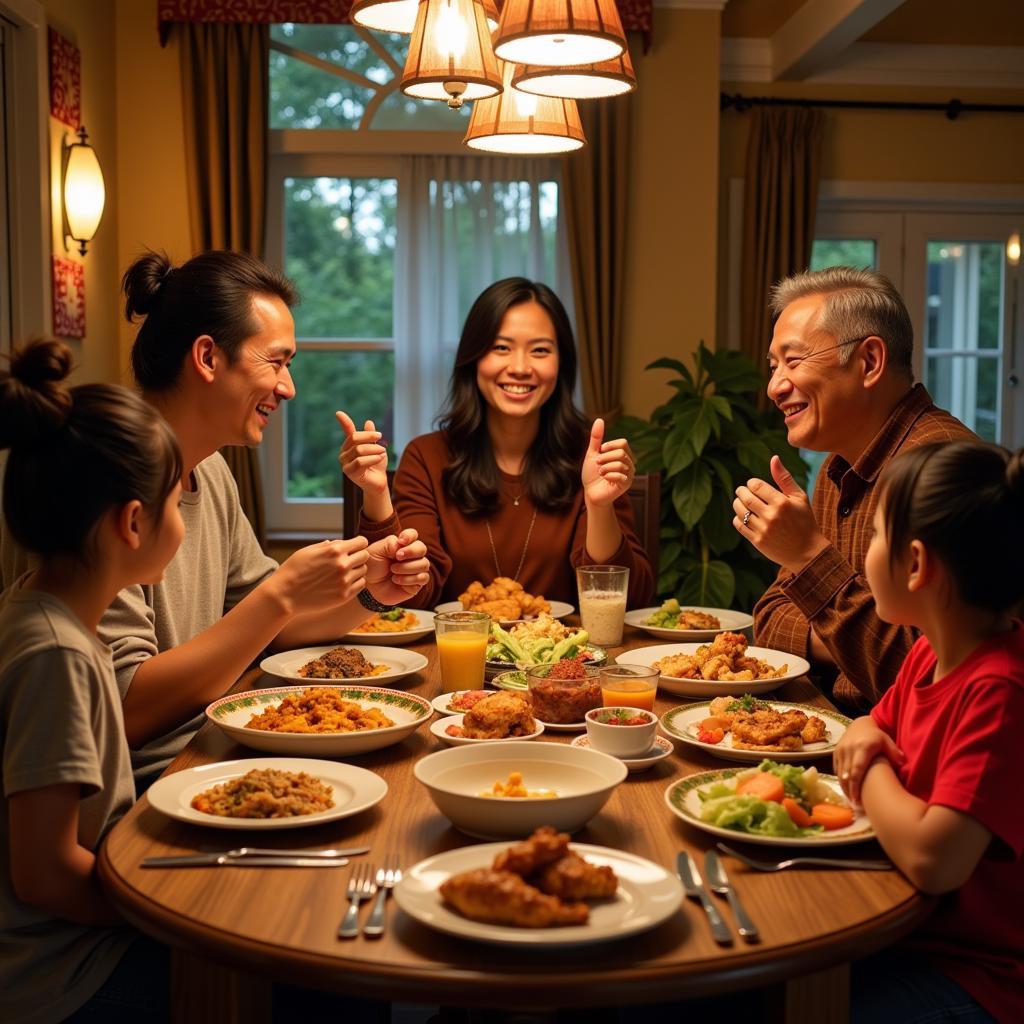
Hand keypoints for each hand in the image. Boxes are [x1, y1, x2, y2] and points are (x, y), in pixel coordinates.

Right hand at [272, 537, 369, 614]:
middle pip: (365, 556)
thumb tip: (339, 543)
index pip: (362, 542)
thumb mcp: (307, 551)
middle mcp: (342, 565)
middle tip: (348, 561)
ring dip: (356, 570)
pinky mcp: (344, 596)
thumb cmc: (293, 571)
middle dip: (358, 556)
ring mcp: (344, 581)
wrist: (285, 596)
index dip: (358, 544)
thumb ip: (327, 546)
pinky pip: (360, 585)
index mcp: (334, 550)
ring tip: (342, 573)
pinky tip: (343, 582)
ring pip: (363, 571)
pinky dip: (355, 582)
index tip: (354, 547)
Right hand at [336, 410, 388, 495]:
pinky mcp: (348, 472)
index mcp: (350, 444)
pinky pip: (360, 461)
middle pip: (355, 438)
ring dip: (374, 449)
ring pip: (359, 450)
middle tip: (381, 436)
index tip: (338, 413)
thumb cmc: (376, 464)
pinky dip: (372, 458)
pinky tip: (380, 458)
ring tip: (383, 452)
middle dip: (369, 436)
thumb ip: (371, 437)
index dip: (343, 421)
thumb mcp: (376, 447)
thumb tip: (368, 422)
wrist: (378, 481)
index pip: (347, 431)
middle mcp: (344, 452)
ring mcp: (344, 462)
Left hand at [365, 529, 430, 604]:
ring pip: (424, 564)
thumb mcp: (376, 551)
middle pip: (422, 548)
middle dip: (411, 551)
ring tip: (393, 570)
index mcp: (402, 545)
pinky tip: (396, 580)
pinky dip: (409, 579)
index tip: (401, 541)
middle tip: (397, 556)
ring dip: (407, 567)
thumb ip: (390, 543)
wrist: (368, 586)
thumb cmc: (372, 566)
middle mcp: (412, 556)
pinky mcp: (417, 583)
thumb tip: (402, 545)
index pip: (413, 534)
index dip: (410, 536)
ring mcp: (416, 570)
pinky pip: (422, 578)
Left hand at [582, 418, 634, 508]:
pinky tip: (605, 479)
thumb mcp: (592, 453)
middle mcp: (629, 463)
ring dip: (605, 467)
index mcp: (623, 455)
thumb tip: (600, 420)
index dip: (609, 446)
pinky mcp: (627, 485)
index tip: (600, 452)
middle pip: (622, 453)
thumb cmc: (592, 473)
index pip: (623, 443)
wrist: (590, 492)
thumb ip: (596, 438)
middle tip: (598, 464)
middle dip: (605, 458)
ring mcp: (630, 475)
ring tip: (600, 472)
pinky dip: (608, 476)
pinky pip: (621, 476)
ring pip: (621, 464)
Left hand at [733, 455, 829, 572]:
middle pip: (746, 497)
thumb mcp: (799, 498)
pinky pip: (739, 525)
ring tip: (740, 501)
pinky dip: (738, 518)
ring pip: (740, 511)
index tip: (753, 485)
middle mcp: (771, 515)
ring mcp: (763, 529)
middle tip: (742, 490)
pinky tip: (743, 515)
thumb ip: (784, 478)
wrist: (808, 552)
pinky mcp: (757, 541)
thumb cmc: (804, 521)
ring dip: (737, 503)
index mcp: (782, 502)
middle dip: (741, 491)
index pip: (756, 485)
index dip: (751, 483)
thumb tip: (774, 458)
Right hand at [834, 716, 905, 805]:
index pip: (856, 770)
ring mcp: (840, 751)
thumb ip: (894, 752)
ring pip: (840, 773)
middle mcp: (848, 749)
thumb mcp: (887, 741)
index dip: (856, 786)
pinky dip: (841, 780)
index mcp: (862, 748)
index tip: (858, 800)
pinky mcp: (835, 753)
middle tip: (855, 805)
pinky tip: (847, 790)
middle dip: (850, 791)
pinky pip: (836, 769)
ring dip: (845, 788)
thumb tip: (903, 762)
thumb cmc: (876, 736)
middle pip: (846, 774)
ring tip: (852, 800)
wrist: (860, 725)